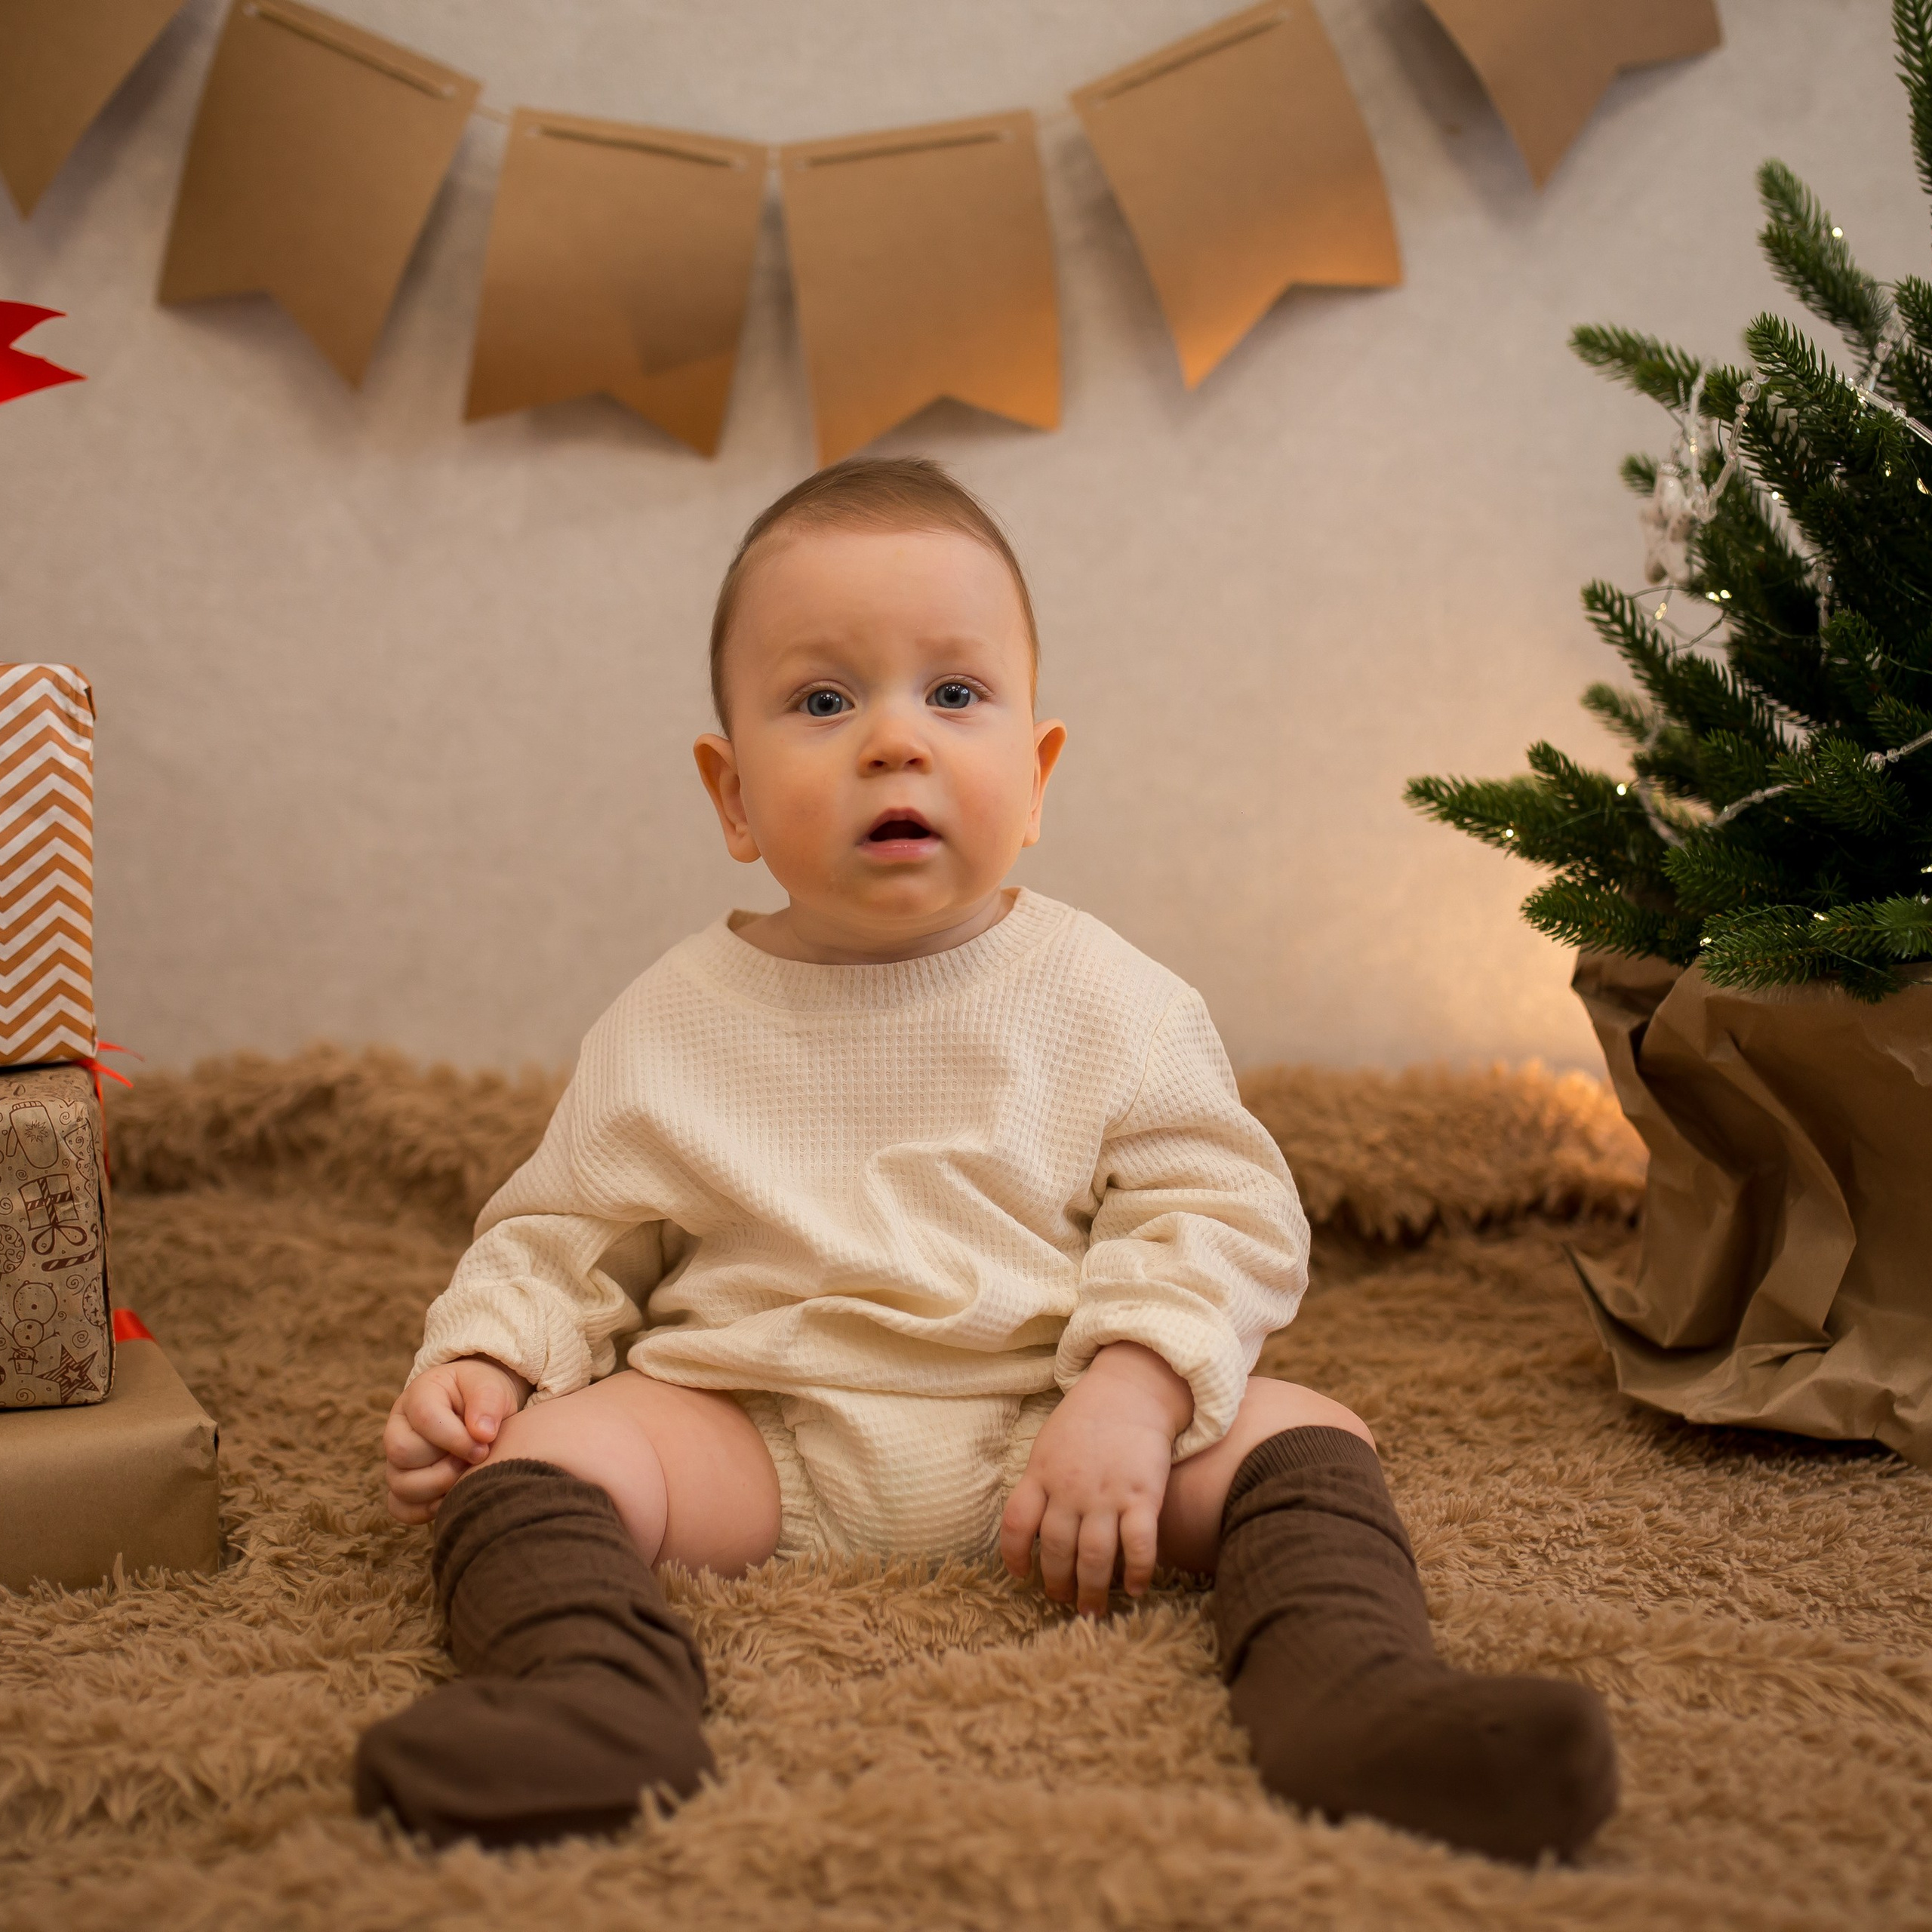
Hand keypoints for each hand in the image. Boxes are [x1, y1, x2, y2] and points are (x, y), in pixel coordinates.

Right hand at [383, 1355, 530, 1524]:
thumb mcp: (490, 1386)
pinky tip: (453, 1496)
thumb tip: (482, 1434)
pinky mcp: (402, 1483)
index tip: (485, 1445)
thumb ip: (487, 1403)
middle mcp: (398, 1427)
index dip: (456, 1438)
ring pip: (399, 1485)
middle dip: (445, 1463)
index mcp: (418, 1395)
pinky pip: (400, 1507)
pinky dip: (427, 1510)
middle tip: (474, 1459)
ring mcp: (396, 1459)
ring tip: (466, 1474)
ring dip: (438, 1487)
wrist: (479, 1408)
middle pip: (402, 1453)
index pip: (424, 1419)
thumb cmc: (482, 1394)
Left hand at [999, 1342, 1193, 1615]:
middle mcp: (1069, 1489)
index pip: (1015, 1524)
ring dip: (1091, 1590)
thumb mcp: (1050, 1442)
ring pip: (1093, 1556)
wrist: (1133, 1388)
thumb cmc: (1089, 1417)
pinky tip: (1135, 1588)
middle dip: (1057, 1583)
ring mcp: (1106, 1494)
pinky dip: (1137, 1572)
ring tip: (1091, 1610)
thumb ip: (1041, 1480)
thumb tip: (1034, 1521)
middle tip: (1063, 1601)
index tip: (1021, 1576)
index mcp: (1040, 1473)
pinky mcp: (1142, 1495)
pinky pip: (1138, 1545)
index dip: (1013, 1556)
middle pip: (1056, 1550)